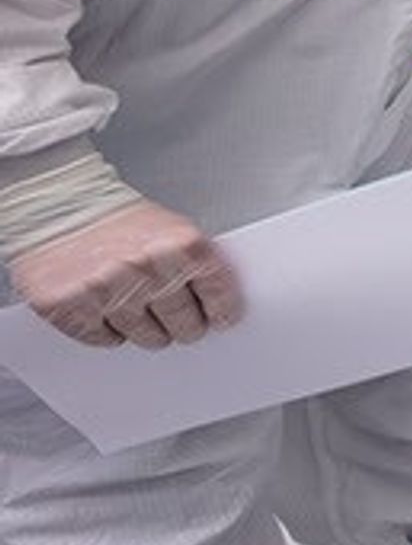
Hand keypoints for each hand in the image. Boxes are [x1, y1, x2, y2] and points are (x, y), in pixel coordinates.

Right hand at [13, 199, 239, 347]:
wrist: (57, 204)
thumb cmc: (115, 217)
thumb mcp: (171, 228)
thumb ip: (195, 264)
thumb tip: (217, 302)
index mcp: (182, 247)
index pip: (219, 297)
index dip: (221, 312)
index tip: (221, 319)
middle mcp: (147, 271)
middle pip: (185, 326)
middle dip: (184, 325)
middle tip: (177, 319)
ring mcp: (107, 291)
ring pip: (146, 337)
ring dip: (145, 328)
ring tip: (135, 304)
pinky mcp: (69, 307)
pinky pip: (104, 339)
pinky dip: (108, 330)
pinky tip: (106, 308)